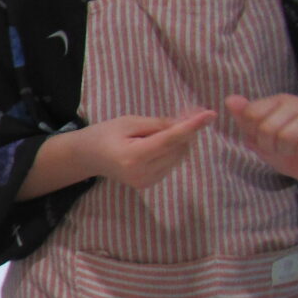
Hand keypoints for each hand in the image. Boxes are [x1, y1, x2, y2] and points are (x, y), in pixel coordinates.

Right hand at [76, 109, 215, 189]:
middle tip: (186, 113)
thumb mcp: (128, 122)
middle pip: (178, 149)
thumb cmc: (104, 134)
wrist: (87, 157)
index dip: (191, 126)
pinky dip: (174, 150)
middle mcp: (142, 173)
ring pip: (179, 156)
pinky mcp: (150, 184)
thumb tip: (188, 122)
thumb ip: (158, 124)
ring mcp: (146, 181)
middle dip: (186, 130)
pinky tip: (161, 143)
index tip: (210, 114)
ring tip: (167, 128)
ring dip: (181, 140)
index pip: (169, 140)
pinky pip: (173, 163)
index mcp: (132, 156)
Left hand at [228, 93, 297, 184]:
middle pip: (266, 128)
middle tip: (285, 148)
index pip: (250, 113)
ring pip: (286, 137)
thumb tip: (230, 99)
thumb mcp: (264, 141)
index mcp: (280, 102)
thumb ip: (247, 122)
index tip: (266, 140)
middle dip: (271, 147)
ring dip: (290, 152)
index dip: (254, 134)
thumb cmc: (294, 156)